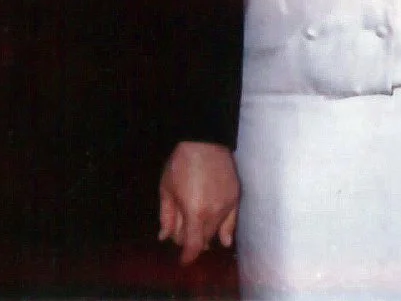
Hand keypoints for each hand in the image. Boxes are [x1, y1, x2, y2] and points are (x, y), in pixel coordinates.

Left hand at [158, 141, 239, 264]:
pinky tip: (225, 240)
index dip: (187, 257)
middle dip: (192, 241)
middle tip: (182, 232)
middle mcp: (214, 213)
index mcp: (195, 213)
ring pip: (216, 231)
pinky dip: (227, 232)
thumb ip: (167, 216)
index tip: (182, 260)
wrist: (205, 140)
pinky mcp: (236, 197)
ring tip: (197, 226)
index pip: (193, 246)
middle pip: (203, 239)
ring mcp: (227, 205)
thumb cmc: (181, 163)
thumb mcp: (167, 189)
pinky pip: (232, 222)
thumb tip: (164, 237)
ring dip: (206, 233)